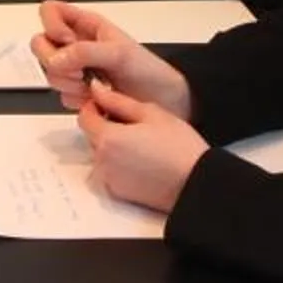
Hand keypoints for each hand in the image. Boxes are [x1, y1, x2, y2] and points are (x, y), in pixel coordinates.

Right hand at [30, 0, 193, 120]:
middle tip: (80, 72)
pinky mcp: (78, 94)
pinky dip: (76, 100)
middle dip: (55, 61)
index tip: (66, 41)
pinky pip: (60, 96)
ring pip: (49, 73)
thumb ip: (86, 52)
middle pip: (41, 44)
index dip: (51, 25)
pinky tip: (96, 100)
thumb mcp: (120, 53)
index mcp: (85, 25)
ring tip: (94, 87)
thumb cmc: (148, 71)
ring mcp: (75, 70)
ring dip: (68, 83)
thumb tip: (56, 60)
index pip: (49, 12)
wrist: (165, 103)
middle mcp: (75, 45)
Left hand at [79, 78, 208, 214]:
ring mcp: (110, 180)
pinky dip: (121, 164)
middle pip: (93, 136)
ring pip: (102, 154)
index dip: (95, 107)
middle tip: (136, 125)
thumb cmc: (179, 147)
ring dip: (114, 146)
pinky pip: (112, 171)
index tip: (111, 105)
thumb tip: (96, 89)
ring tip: (144, 144)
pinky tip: (144, 161)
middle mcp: (102, 162)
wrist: (197, 184)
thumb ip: (118, 100)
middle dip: (107, 127)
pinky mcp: (120, 193)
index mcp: (107, 139)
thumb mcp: (151, 113)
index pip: (84, 117)